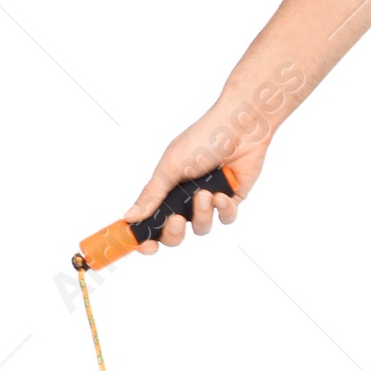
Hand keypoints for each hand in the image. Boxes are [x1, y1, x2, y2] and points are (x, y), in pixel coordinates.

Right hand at [124, 109, 268, 254]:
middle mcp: (186, 198)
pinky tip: (223, 193)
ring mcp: (209, 200)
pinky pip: (226, 218)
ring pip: (202, 227)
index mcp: (166, 189)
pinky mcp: (232, 200)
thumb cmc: (202, 139)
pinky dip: (224, 209)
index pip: (151, 221)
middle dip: (174, 232)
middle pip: (175, 234)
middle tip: (177, 220)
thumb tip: (129, 217)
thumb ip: (152, 195)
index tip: (143, 244)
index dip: (145, 237)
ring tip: (205, 193)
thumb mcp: (170, 167)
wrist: (240, 127)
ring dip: (202, 214)